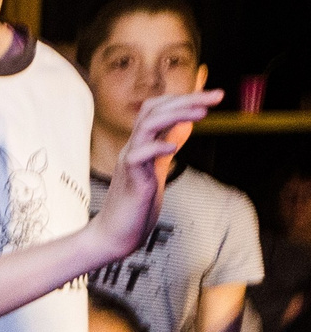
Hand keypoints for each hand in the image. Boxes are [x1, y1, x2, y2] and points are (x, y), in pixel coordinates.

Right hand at [91, 87, 224, 258]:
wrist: (114, 235)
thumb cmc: (134, 205)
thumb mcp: (156, 168)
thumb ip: (167, 145)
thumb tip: (185, 124)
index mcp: (140, 145)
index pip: (157, 108)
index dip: (184, 98)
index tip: (212, 96)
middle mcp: (133, 148)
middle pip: (153, 110)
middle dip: (187, 99)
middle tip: (217, 96)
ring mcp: (129, 162)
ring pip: (147, 125)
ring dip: (176, 115)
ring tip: (203, 113)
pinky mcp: (130, 180)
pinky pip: (138, 156)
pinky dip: (157, 147)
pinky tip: (173, 148)